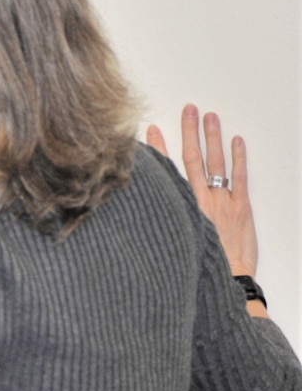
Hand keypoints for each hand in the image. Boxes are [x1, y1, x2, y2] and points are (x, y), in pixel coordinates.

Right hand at [146, 104, 257, 277]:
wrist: (227, 279)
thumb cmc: (200, 265)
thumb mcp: (173, 239)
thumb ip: (163, 218)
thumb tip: (148, 205)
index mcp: (181, 206)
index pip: (167, 170)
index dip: (159, 148)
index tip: (151, 130)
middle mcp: (200, 199)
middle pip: (192, 158)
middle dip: (189, 132)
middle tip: (188, 111)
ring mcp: (222, 201)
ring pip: (215, 162)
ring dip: (212, 137)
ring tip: (210, 117)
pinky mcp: (241, 207)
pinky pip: (239, 177)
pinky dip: (239, 157)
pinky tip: (236, 141)